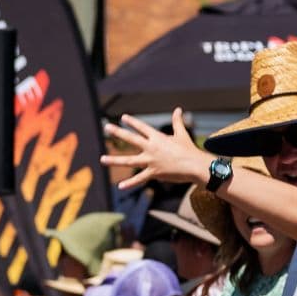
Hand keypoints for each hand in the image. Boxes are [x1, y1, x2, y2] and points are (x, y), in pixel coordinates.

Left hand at [99, 110, 214, 192]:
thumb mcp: (182, 134)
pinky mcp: (154, 173)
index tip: (123, 117)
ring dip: (114, 160)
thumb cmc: (189, 150)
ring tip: (102, 159)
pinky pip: (139, 179)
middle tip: (107, 127)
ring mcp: (151, 161)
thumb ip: (177, 122)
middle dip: (118, 133)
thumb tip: (178, 109)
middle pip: (131, 139)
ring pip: (129, 161)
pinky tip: (120, 186)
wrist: (194, 166)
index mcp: (158, 138)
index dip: (132, 122)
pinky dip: (130, 183)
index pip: (142, 127)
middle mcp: (151, 148)